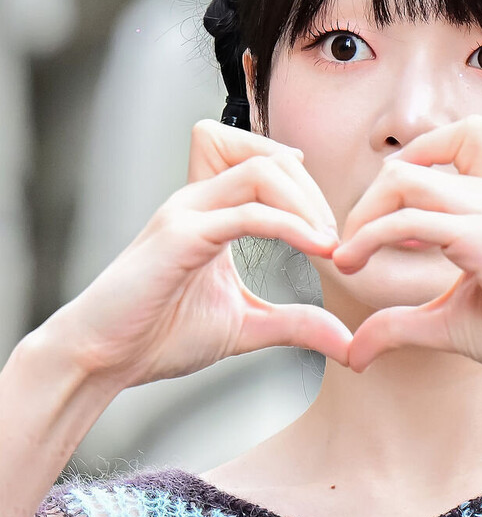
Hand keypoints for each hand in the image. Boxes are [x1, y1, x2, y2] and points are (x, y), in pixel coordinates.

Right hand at [49, 120, 352, 389]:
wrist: (101, 359)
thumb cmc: (159, 337)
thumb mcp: (245, 326)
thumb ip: (295, 324)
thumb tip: (346, 340)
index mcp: (210, 212)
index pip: (261, 160)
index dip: (303, 184)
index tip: (328, 231)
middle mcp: (197, 201)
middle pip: (268, 157)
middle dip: (312, 192)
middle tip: (334, 239)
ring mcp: (186, 213)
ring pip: (259, 170)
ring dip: (305, 201)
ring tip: (327, 243)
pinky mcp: (180, 237)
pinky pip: (246, 213)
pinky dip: (289, 225)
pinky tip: (316, 249)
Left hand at [332, 115, 481, 389]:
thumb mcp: (446, 321)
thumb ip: (398, 324)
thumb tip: (354, 353)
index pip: (451, 140)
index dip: (406, 165)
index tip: (380, 221)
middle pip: (405, 164)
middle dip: (365, 202)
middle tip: (349, 247)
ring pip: (401, 180)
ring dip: (360, 217)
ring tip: (347, 257)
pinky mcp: (481, 239)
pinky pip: (407, 220)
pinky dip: (368, 238)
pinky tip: (353, 265)